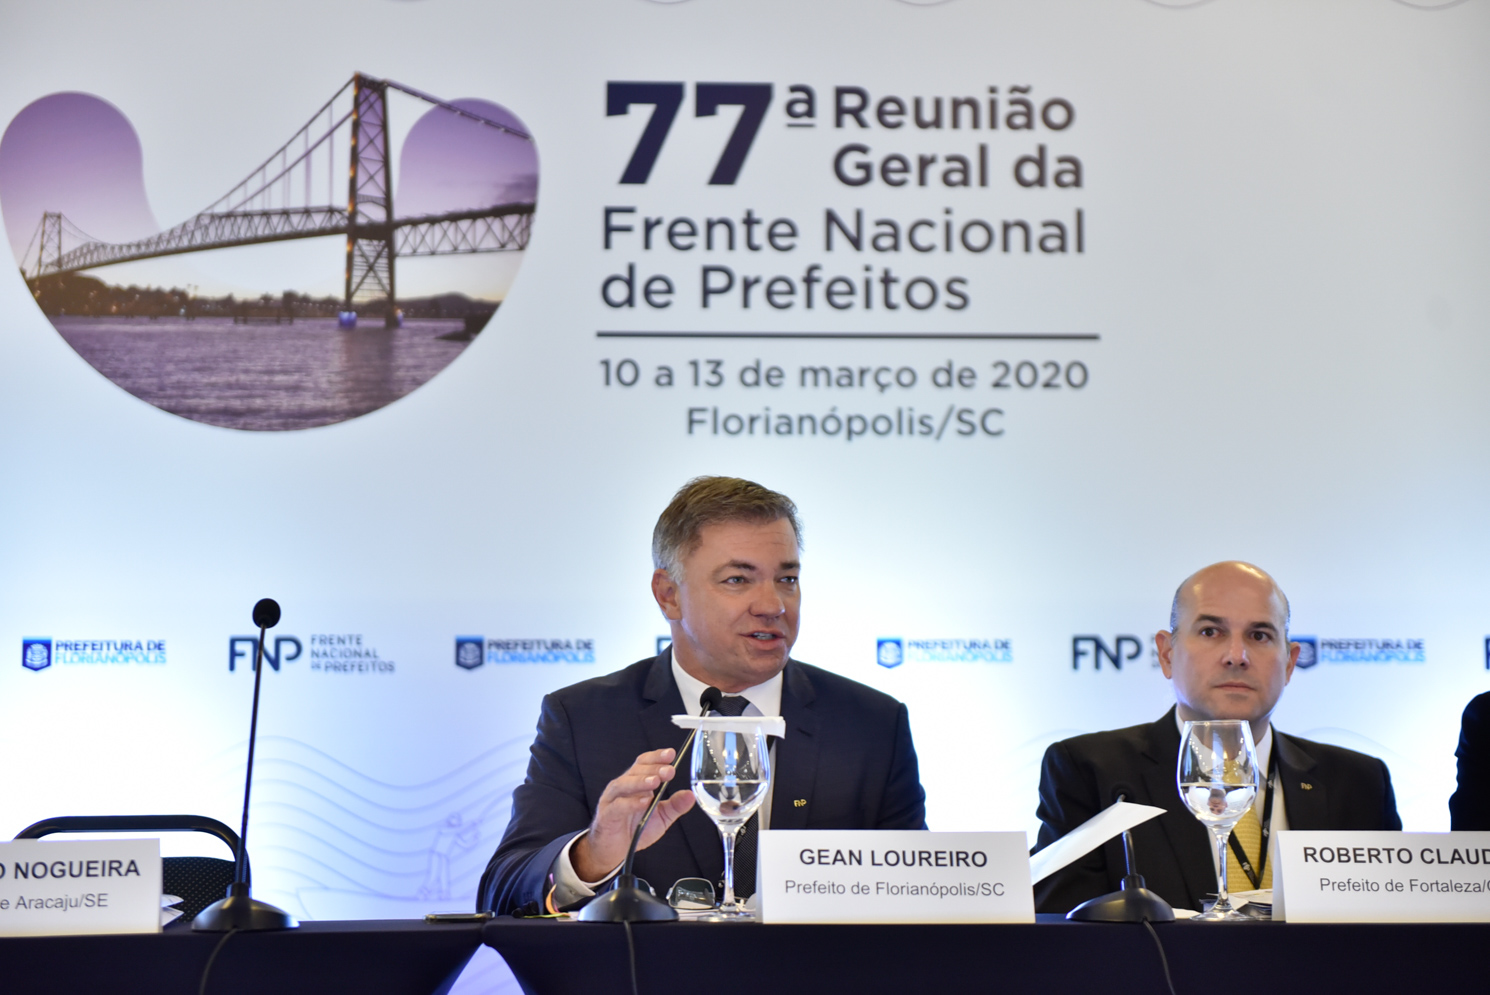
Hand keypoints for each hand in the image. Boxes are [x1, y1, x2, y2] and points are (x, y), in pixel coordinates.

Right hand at [572, 747, 695, 881]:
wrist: (615, 850)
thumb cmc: (636, 829)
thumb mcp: (661, 817)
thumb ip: (675, 806)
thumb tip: (691, 795)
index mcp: (637, 783)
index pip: (645, 763)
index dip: (657, 757)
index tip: (671, 754)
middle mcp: (624, 787)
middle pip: (636, 770)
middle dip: (654, 769)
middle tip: (669, 771)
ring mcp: (613, 799)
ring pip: (624, 784)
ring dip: (640, 781)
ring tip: (655, 782)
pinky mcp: (607, 815)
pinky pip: (618, 806)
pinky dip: (631, 803)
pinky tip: (643, 802)